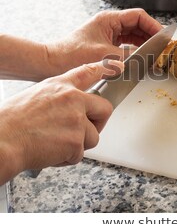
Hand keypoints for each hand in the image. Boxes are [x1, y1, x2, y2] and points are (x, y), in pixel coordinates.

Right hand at [0, 60, 123, 184]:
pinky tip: (49, 152)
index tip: (118, 64)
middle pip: (104, 109)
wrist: (2, 141)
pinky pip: (79, 154)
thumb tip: (68, 108)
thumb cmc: (10, 122)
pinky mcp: (76, 141)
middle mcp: (73, 99)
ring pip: (93, 137)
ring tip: (55, 143)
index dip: (104, 68)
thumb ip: (57, 99)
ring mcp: (77, 120)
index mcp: (60, 86)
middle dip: (98, 123)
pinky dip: (66, 158)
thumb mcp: (34, 96)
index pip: (87, 72)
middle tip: (84, 131)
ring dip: (78, 145)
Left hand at [47, 8, 162, 76]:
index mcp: (109, 19)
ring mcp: (108, 34)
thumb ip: (129, 56)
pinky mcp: (106, 45)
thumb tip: (148, 59)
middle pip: (138, 25)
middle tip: (162, 48)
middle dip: (151, 36)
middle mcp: (110, 24)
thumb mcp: (105, 56)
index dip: (153, 26)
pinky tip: (142, 59)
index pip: (139, 17)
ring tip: (155, 54)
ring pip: (134, 35)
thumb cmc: (71, 55)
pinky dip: (136, 51)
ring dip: (145, 44)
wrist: (51, 63)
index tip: (163, 38)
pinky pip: (126, 44)